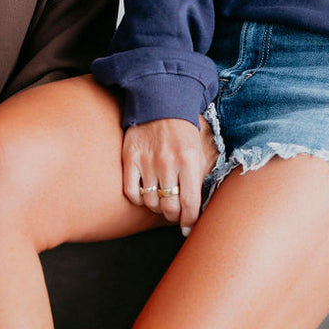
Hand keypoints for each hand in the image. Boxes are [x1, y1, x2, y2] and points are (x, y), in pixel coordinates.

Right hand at [122, 117, 217, 232]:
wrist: (160, 102)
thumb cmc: (182, 130)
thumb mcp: (198, 150)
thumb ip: (199, 177)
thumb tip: (197, 207)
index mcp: (189, 161)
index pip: (190, 203)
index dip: (189, 220)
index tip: (188, 226)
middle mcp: (168, 163)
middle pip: (169, 207)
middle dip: (174, 216)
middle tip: (174, 213)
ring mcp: (147, 161)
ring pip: (150, 202)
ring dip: (156, 206)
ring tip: (161, 199)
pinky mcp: (129, 158)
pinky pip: (131, 192)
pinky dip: (138, 199)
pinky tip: (145, 193)